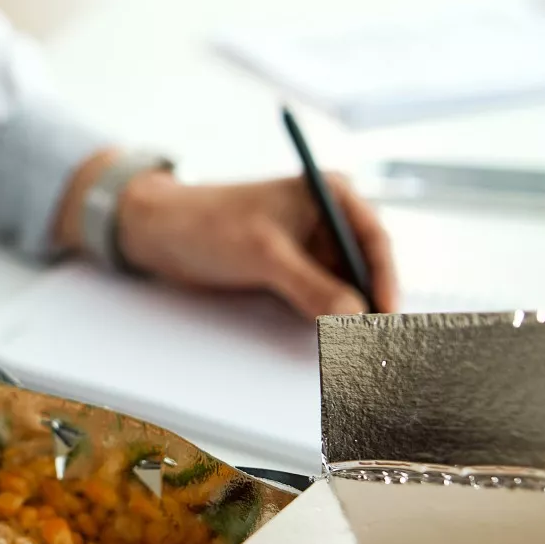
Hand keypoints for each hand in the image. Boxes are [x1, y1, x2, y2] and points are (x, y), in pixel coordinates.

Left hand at [116, 170, 399, 316]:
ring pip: (342, 288)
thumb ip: (311, 286)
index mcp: (330, 194)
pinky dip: (325, 319)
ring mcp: (308, 248)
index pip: (373, 241)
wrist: (159, 233)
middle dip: (369, 303)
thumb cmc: (209, 223)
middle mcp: (326, 219)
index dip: (384, 280)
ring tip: (357, 348)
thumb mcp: (265, 254)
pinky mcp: (289, 272)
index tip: (386, 315)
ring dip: (348, 316)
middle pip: (363, 268)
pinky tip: (331, 342)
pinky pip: (318, 299)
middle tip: (376, 343)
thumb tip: (354, 316)